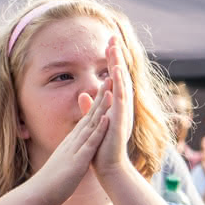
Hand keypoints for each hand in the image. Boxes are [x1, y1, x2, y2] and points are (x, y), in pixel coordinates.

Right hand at [23, 85, 109, 204]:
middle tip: (109, 79)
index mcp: (71, 142)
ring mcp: (75, 149)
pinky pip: (90, 143)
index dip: (96, 104)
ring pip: (90, 124)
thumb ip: (70, 153)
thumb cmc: (51, 181)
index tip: (105, 89)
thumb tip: (73, 149)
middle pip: (89, 116)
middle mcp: (73, 141)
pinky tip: (106, 119)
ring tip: (111, 91)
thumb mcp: (63, 162)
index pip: (86, 119)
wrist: (38, 194)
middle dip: (100, 98)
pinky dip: (98, 130)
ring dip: (101, 108)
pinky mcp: (77, 161)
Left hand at [92, 36, 135, 180]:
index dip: (111, 61)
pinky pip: (121, 98)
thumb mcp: (92, 122)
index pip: (114, 78)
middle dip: (116, 56)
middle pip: (120, 75)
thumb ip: (90, 107)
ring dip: (118, 65)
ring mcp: (123, 112)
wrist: (109, 167)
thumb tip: (82, 93)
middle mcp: (122, 106)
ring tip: (115, 48)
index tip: (107, 44)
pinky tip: (117, 71)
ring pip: (122, 83)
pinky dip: (119, 84)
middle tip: (112, 37)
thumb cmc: (101, 148)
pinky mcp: (120, 120)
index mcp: (115, 105)